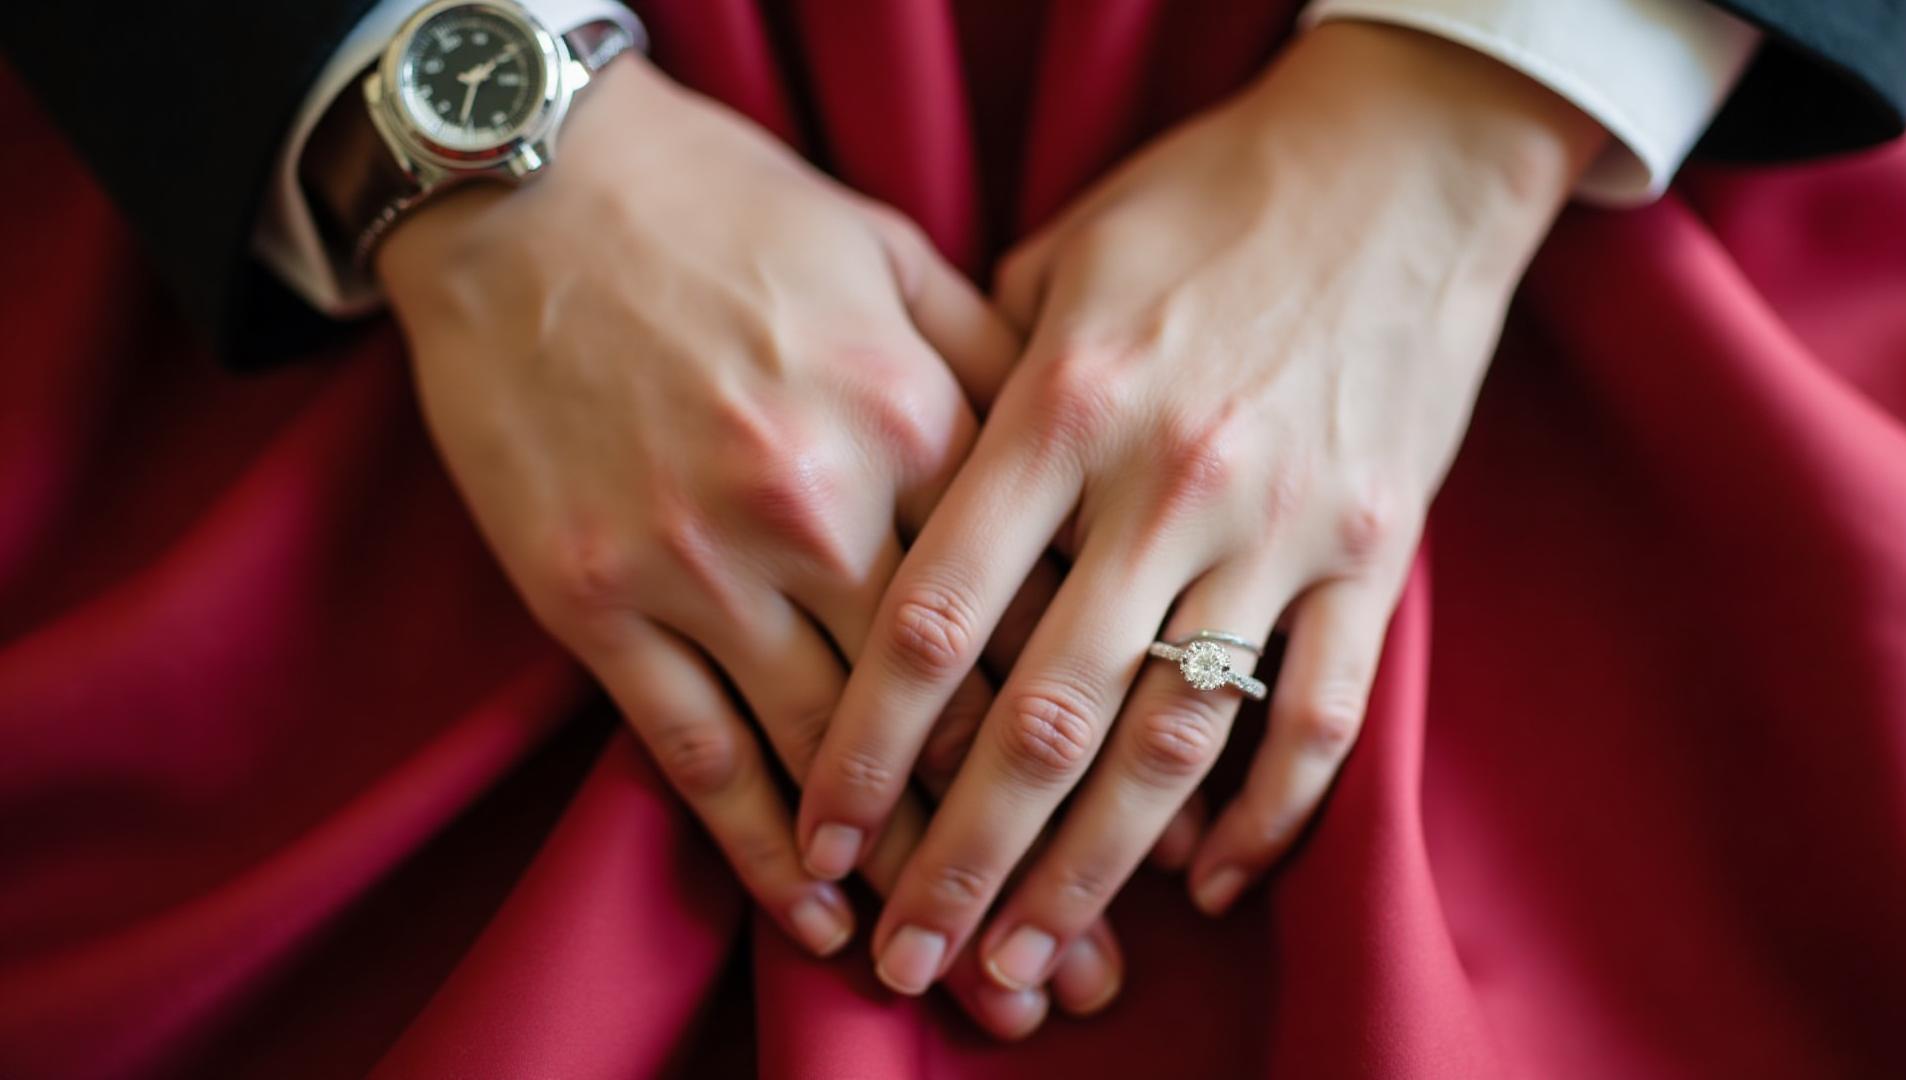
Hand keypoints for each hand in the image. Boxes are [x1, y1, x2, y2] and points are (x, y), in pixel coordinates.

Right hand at [376, 58, 1119, 1033]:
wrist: (530, 188)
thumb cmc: (729, 213)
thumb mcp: (896, 256)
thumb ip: (998, 371)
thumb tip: (1085, 473)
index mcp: (919, 420)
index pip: (1037, 613)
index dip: (1103, 738)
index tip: (1155, 838)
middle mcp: (824, 505)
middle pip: (955, 715)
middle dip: (1026, 854)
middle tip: (1084, 973)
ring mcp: (703, 562)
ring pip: (832, 757)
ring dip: (906, 882)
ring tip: (969, 979)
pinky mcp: (598, 600)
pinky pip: (696, 750)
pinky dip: (758, 847)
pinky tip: (815, 918)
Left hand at [797, 23, 1602, 993]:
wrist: (1401, 158)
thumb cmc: (1204, 201)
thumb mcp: (1055, 263)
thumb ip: (971, 388)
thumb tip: (895, 501)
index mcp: (1062, 408)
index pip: (937, 613)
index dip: (867, 742)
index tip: (820, 831)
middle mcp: (1164, 484)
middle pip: (1046, 715)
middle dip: (965, 856)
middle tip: (911, 959)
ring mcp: (1281, 529)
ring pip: (1177, 744)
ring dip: (1096, 871)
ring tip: (1034, 962)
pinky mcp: (1378, 553)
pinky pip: (1323, 716)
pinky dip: (1269, 815)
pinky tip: (1207, 882)